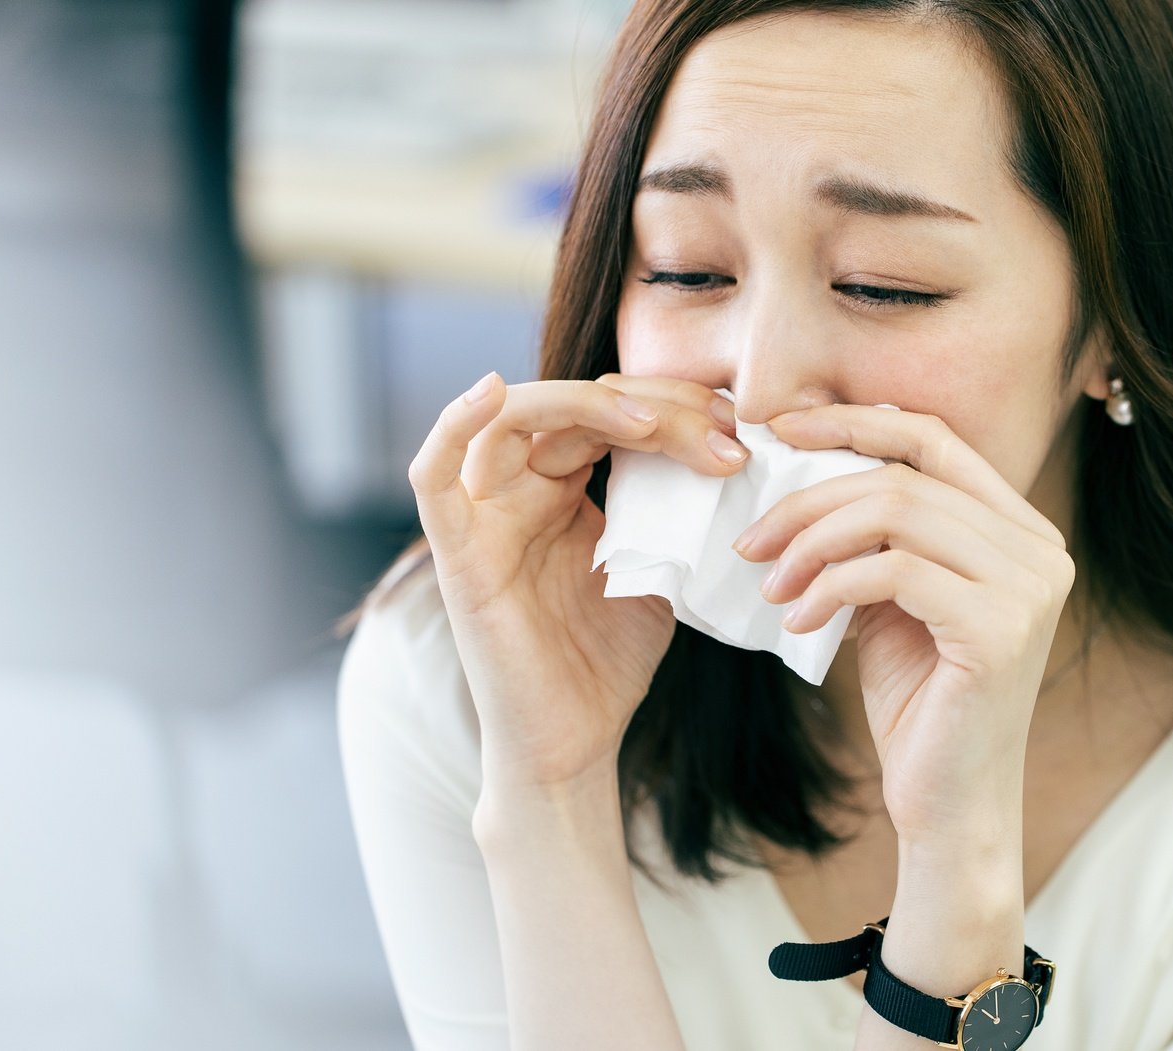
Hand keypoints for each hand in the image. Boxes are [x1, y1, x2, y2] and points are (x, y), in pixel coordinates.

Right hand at [407, 371, 751, 790]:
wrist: (572, 745)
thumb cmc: (606, 664)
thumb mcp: (658, 573)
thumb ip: (674, 514)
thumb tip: (730, 456)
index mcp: (562, 491)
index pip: (611, 414)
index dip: (675, 407)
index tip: (741, 431)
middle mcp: (519, 492)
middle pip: (576, 408)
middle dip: (656, 408)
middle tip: (725, 434)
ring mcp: (484, 519)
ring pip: (513, 420)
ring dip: (587, 406)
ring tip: (653, 426)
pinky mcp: (459, 557)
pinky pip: (432, 478)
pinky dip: (452, 426)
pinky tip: (488, 392)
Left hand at [732, 404, 1076, 839]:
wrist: (951, 806)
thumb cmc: (920, 703)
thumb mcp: (894, 600)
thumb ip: (875, 536)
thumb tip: (800, 470)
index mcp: (1020, 530)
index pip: (934, 439)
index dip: (855, 422)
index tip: (781, 431)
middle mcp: (1040, 549)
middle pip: (905, 476)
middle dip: (812, 498)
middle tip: (752, 539)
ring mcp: (1028, 587)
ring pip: (897, 513)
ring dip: (814, 542)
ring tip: (770, 583)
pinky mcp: (1001, 629)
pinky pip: (894, 571)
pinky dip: (831, 586)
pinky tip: (798, 620)